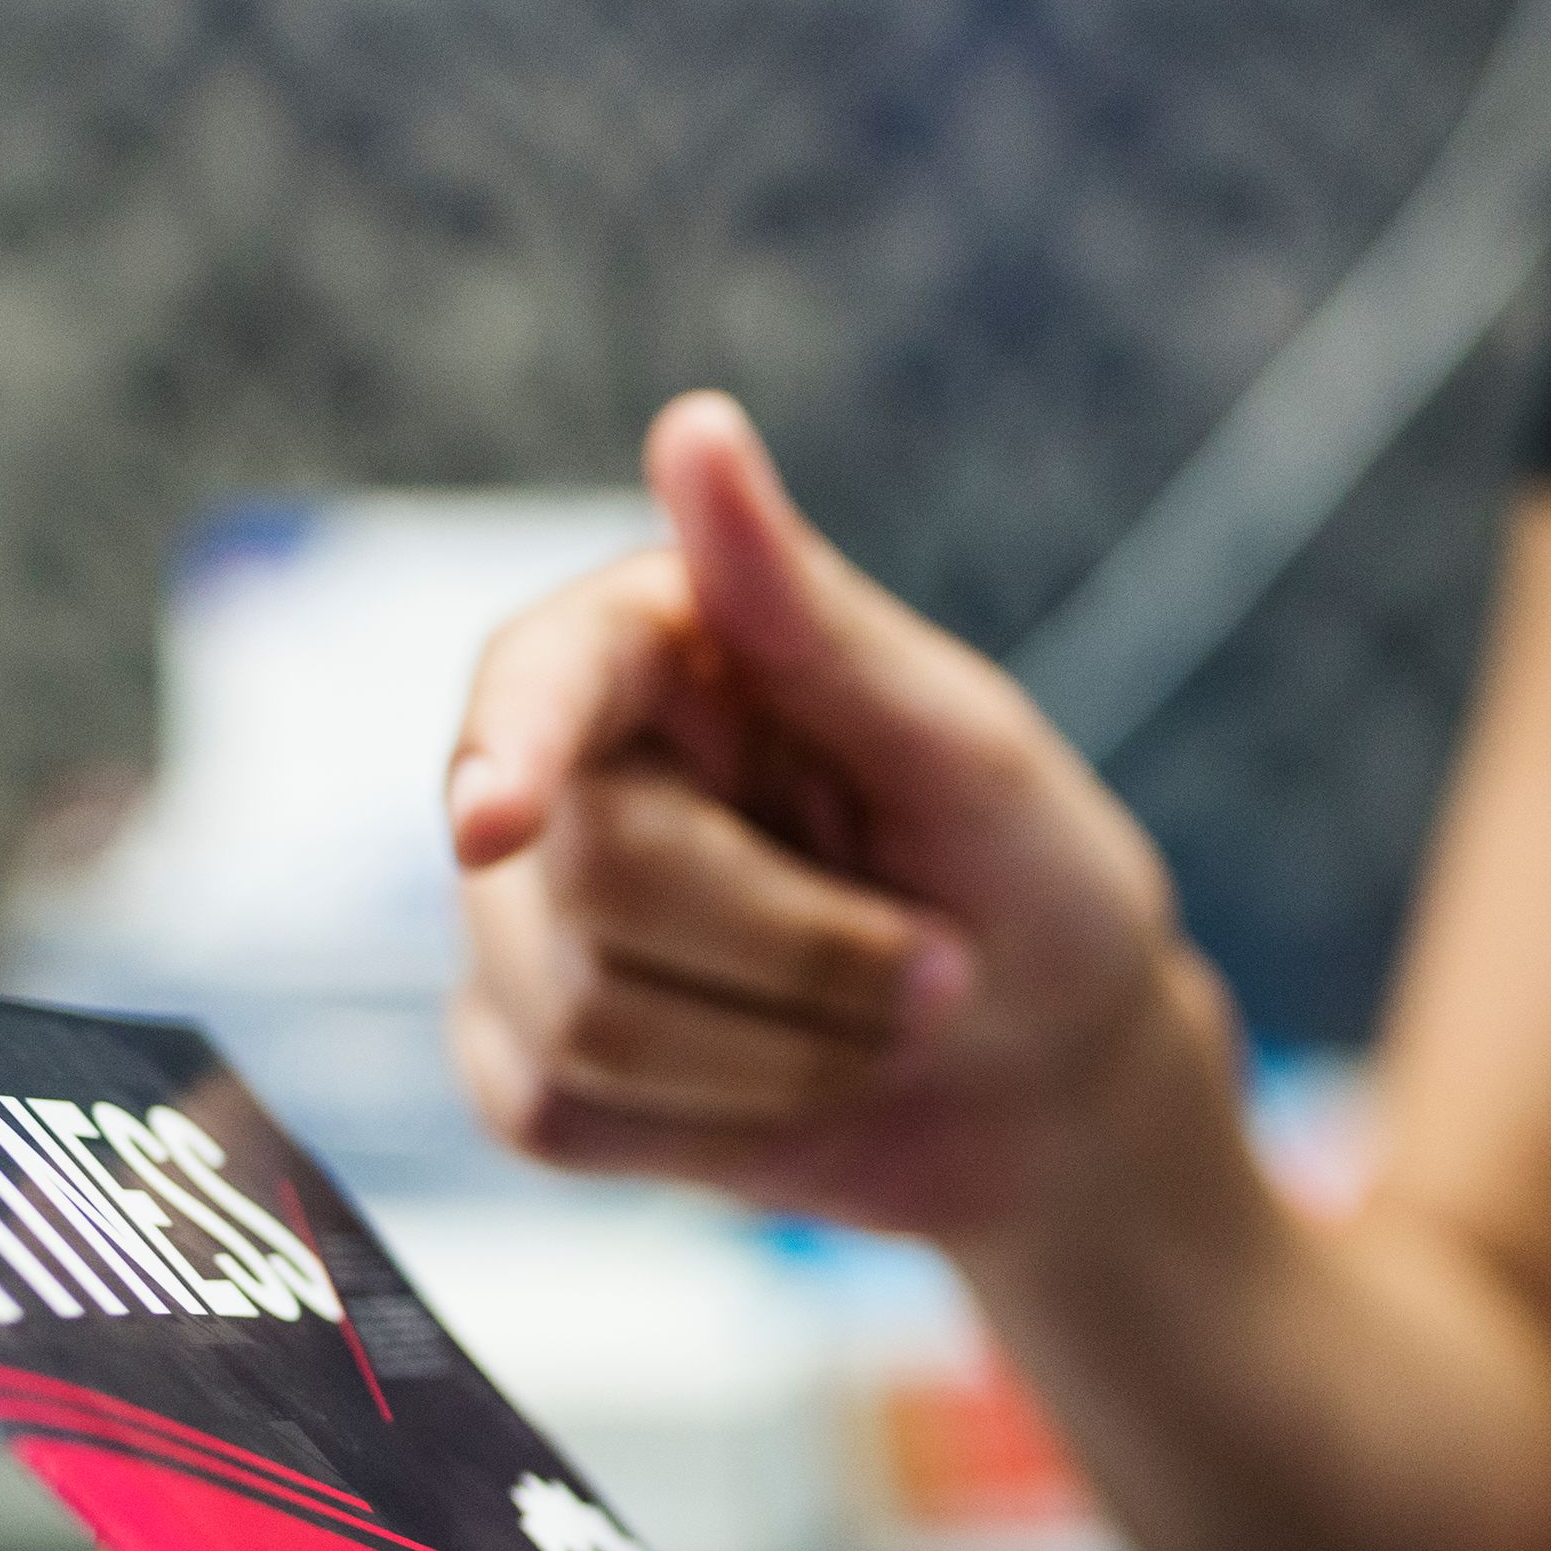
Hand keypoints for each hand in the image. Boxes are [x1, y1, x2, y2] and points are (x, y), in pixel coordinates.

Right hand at [447, 391, 1207, 1241]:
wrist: (1053, 1080)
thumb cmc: (1023, 877)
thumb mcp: (957, 741)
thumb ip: (807, 612)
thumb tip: (694, 425)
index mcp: (658, 647)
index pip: (538, 683)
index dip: (513, 747)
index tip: (497, 818)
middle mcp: (569, 771)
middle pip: (592, 881)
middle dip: (803, 953)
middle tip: (940, 966)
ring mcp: (530, 927)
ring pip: (580, 1022)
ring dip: (788, 1052)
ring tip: (887, 1016)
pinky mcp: (531, 1066)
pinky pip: (561, 1116)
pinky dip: (722, 1125)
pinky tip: (798, 1078)